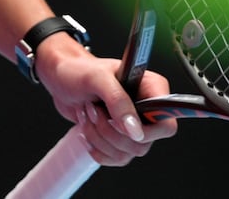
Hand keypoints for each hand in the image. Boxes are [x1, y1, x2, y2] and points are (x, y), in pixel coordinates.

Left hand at [38, 47, 177, 166]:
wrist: (61, 79)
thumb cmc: (79, 70)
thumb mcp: (98, 78)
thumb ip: (118, 101)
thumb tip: (135, 130)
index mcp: (152, 87)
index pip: (167, 122)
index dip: (147, 130)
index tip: (124, 125)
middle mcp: (147, 108)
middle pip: (144, 143)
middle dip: (112, 131)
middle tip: (96, 110)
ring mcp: (134, 125)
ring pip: (128, 153)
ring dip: (100, 138)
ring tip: (89, 114)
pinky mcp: (119, 138)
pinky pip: (116, 158)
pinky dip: (97, 148)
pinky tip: (88, 128)